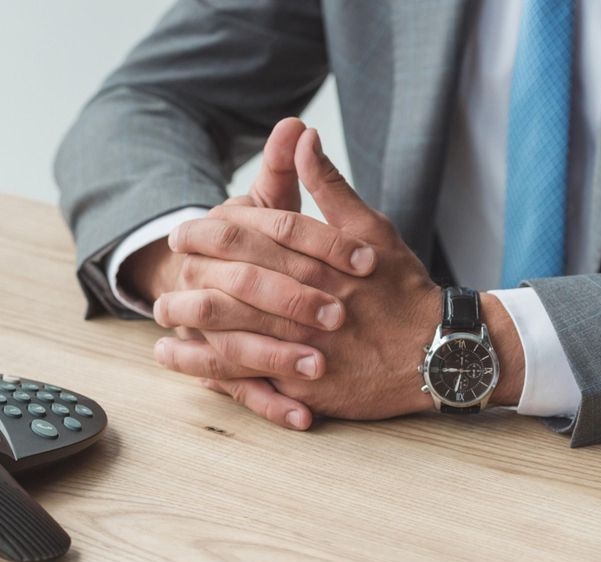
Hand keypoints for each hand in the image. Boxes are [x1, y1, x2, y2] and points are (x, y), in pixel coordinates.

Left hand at [154, 127, 522, 427]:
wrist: (439, 353)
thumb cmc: (402, 289)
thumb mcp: (370, 230)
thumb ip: (328, 187)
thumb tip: (301, 135)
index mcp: (316, 263)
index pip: (251, 242)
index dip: (209, 236)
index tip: (182, 233)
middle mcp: (305, 307)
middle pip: (232, 293)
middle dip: (190, 284)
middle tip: (162, 277)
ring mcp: (303, 350)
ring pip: (232, 339)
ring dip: (191, 330)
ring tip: (161, 320)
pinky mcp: (304, 387)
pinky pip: (248, 382)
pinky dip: (213, 374)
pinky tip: (186, 366)